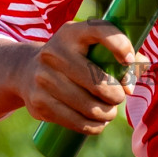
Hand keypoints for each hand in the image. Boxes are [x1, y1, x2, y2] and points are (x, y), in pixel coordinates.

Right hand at [18, 20, 148, 134]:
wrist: (26, 71)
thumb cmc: (75, 59)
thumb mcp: (91, 48)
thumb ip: (122, 59)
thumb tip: (131, 85)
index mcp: (71, 33)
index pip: (99, 30)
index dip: (119, 44)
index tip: (128, 60)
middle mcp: (54, 53)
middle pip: (96, 81)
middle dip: (115, 95)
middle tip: (118, 98)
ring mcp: (43, 78)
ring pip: (89, 106)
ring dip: (107, 114)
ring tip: (109, 112)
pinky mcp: (39, 103)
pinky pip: (75, 122)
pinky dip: (94, 127)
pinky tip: (99, 124)